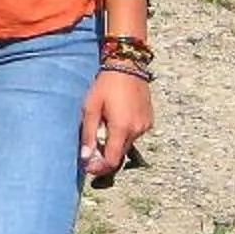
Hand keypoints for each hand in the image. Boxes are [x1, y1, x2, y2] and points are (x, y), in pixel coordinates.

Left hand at [79, 67, 151, 185]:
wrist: (127, 65)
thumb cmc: (105, 84)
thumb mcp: (91, 108)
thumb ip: (88, 134)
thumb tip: (85, 157)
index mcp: (121, 128)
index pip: (112, 160)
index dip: (99, 168)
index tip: (88, 167)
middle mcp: (137, 130)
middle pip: (120, 154)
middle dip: (105, 155)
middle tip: (91, 146)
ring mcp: (145, 125)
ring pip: (127, 144)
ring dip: (115, 142)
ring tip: (104, 126)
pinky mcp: (149, 120)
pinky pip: (135, 133)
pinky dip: (124, 133)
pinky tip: (116, 119)